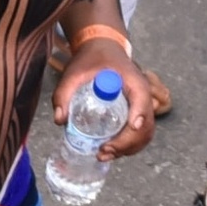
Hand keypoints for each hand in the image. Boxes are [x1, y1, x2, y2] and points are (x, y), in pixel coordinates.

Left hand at [61, 33, 157, 159]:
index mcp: (132, 80)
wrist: (102, 51)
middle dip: (127, 142)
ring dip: (129, 148)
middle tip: (103, 150)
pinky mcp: (137, 113)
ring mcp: (142, 105)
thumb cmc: (91, 60)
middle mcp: (142, 94)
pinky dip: (130, 146)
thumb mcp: (74, 73)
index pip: (141, 98)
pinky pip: (141, 134)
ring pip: (146, 132)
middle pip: (146, 123)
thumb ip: (64, 93)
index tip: (130, 127)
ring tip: (104, 154)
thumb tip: (60, 120)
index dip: (139, 114)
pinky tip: (113, 151)